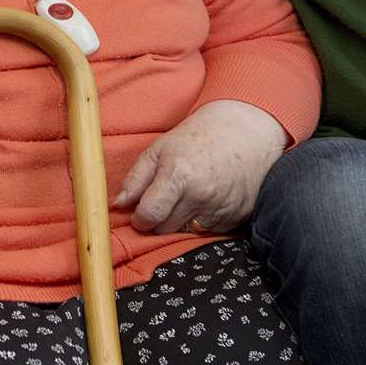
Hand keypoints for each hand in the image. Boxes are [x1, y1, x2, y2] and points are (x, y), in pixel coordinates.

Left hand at [112, 100, 285, 233]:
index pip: (149, 216)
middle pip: (165, 229)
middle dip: (160, 219)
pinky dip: (204, 220)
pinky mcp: (237, 218)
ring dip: (182, 221)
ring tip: (189, 195)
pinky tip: (209, 198)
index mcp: (178, 176)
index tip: (141, 213)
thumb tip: (118, 204)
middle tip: (167, 198)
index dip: (140, 218)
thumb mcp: (160, 148)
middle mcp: (201, 196)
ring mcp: (221, 209)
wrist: (247, 132)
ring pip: (186, 233)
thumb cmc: (198, 137)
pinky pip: (209, 232)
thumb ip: (136, 178)